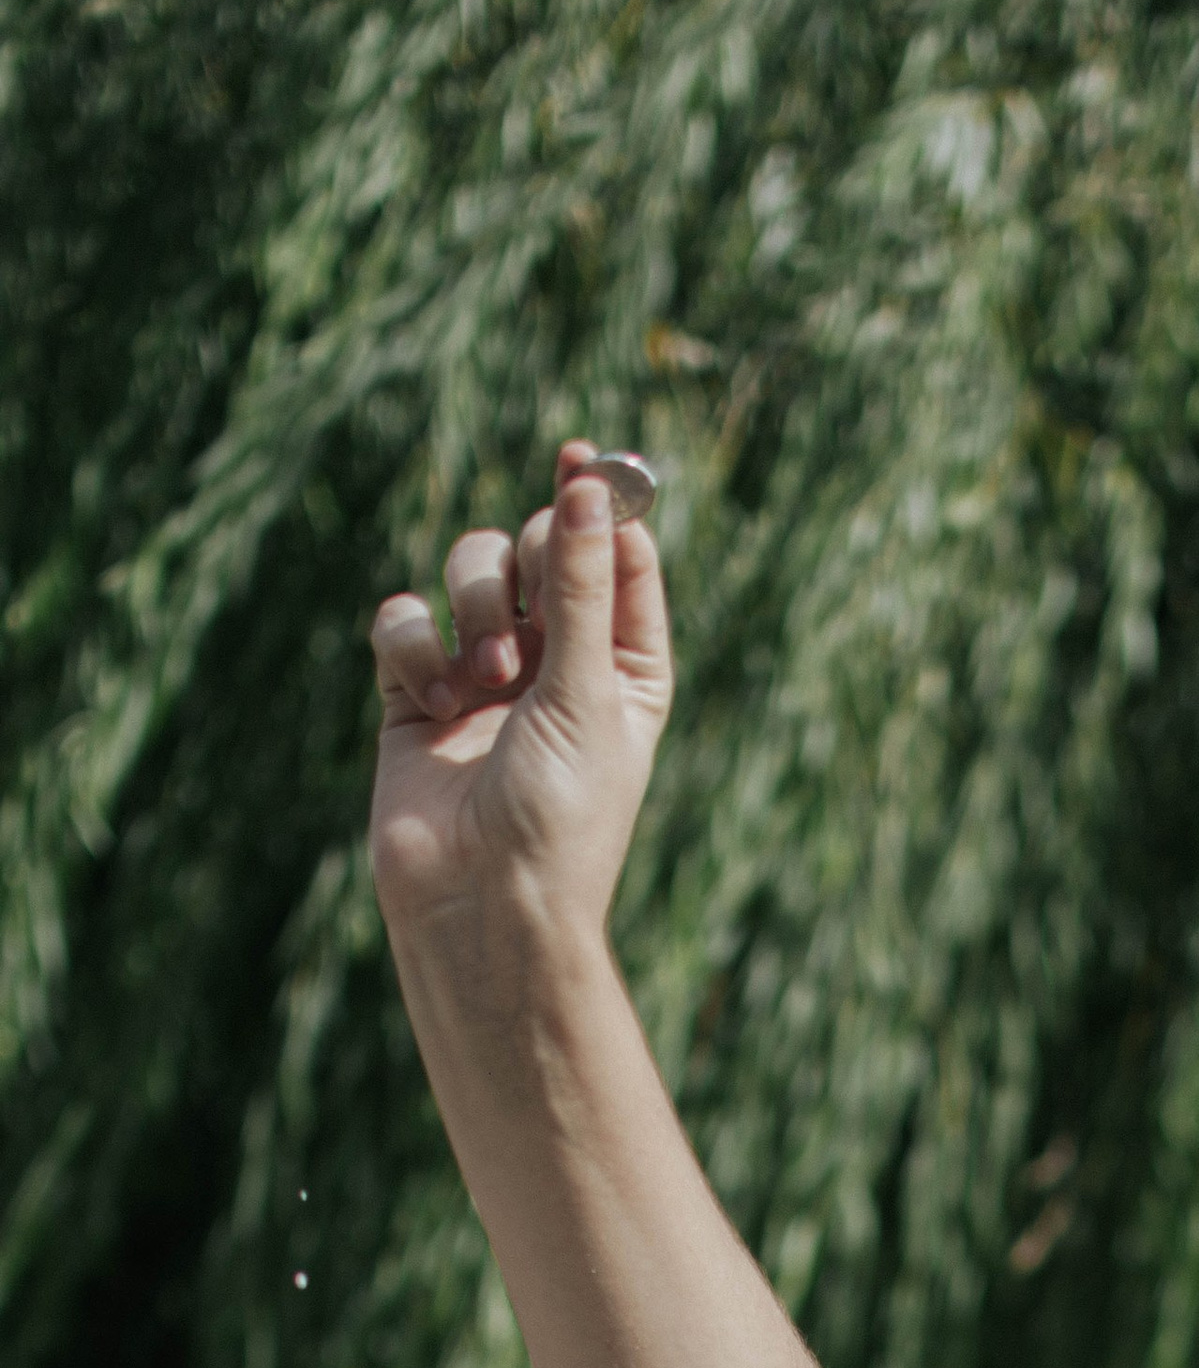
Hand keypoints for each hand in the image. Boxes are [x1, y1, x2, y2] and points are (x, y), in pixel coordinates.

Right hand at [368, 439, 672, 971]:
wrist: (483, 908)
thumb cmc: (560, 819)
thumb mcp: (588, 694)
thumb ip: (582, 586)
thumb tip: (589, 484)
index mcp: (625, 666)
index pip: (617, 555)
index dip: (601, 503)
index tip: (585, 459)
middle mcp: (558, 664)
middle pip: (536, 546)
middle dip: (526, 565)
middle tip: (530, 617)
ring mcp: (483, 676)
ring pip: (467, 571)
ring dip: (471, 607)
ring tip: (485, 680)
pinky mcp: (415, 695)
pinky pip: (403, 622)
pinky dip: (413, 648)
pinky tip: (432, 701)